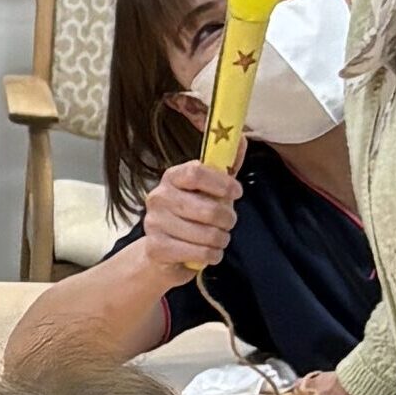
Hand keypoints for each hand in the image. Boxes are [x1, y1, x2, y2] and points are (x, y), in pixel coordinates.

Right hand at [134, 158, 242, 281]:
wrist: (163, 253)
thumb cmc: (191, 215)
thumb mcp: (209, 189)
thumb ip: (225, 165)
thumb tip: (242, 139)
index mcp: (172, 177)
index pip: (196, 172)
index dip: (222, 183)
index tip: (236, 192)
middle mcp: (159, 197)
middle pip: (208, 209)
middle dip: (228, 219)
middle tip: (228, 222)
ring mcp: (154, 223)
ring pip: (207, 235)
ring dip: (221, 240)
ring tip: (217, 239)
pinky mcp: (156, 248)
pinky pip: (199, 253)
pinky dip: (212, 255)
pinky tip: (208, 252)